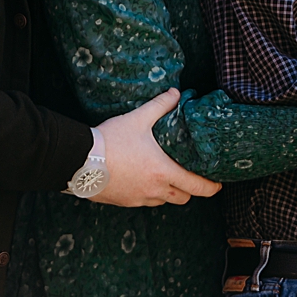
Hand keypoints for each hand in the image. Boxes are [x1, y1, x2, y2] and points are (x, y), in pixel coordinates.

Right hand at [89, 89, 221, 206]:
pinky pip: (144, 202)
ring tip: (168, 176)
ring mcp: (138, 199)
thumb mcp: (138, 119)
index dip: (211, 187)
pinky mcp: (124, 202)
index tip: (218, 183)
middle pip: (183, 198)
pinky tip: (144, 179)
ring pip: (163, 201)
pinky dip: (150, 194)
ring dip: (169, 192)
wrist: (79, 160)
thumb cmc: (111, 140)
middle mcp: (154, 190)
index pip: (197, 187)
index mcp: (163, 172)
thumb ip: (160, 105)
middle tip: (193, 178)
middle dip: (191, 190)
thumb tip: (177, 93)